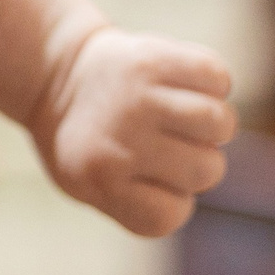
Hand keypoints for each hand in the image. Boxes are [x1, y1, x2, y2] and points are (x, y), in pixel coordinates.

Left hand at [35, 28, 236, 236]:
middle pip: (207, 171)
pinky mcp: (153, 59)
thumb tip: (184, 193)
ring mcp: (137, 99)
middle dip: (198, 161)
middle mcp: (119, 141)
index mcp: (99, 179)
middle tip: (169, 143)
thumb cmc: (87, 140)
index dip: (170, 199)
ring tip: (186, 116)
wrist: (55, 74)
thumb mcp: (90, 186)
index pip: (170, 215)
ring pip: (219, 123)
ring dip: (215, 123)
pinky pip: (218, 78)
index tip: (146, 179)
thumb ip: (137, 205)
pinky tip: (190, 86)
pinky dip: (215, 83)